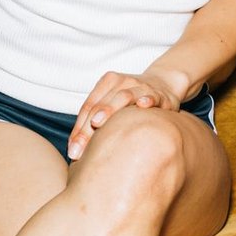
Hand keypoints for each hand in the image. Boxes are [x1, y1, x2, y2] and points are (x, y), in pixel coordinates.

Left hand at [67, 68, 187, 159]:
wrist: (163, 83)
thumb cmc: (132, 101)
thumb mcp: (113, 105)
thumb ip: (95, 122)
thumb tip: (75, 151)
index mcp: (107, 83)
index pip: (88, 107)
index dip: (78, 129)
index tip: (72, 152)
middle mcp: (122, 82)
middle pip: (101, 105)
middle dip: (87, 128)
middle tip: (79, 150)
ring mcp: (141, 86)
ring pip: (123, 96)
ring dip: (109, 109)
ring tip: (98, 123)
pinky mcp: (160, 94)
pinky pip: (153, 96)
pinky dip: (147, 99)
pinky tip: (142, 105)